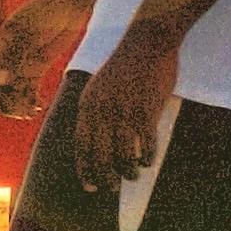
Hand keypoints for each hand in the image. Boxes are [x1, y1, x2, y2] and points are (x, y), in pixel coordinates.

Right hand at [0, 0, 71, 121]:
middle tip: (21, 114)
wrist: (70, 0)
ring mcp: (23, 59)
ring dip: (20, 103)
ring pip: (14, 88)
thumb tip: (0, 81)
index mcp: (1, 43)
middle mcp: (9, 53)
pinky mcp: (38, 63)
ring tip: (33, 112)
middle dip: (6, 101)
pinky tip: (40, 105)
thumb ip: (16, 56)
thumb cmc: (49, 10)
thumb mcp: (31, 32)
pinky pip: (30, 85)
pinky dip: (32, 98)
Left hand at [70, 21, 181, 184]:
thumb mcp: (99, 86)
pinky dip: (147, 157)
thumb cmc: (125, 65)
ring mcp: (124, 112)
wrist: (147, 42)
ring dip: (129, 171)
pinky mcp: (146, 111)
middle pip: (101, 157)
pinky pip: (145, 145)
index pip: (82, 146)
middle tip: (111, 188)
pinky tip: (148, 161)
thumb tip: (95, 141)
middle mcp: (102, 112)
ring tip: (133, 175)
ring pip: (124, 156)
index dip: (85, 169)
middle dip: (105, 178)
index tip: (89, 186)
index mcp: (88, 105)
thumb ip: (94, 110)